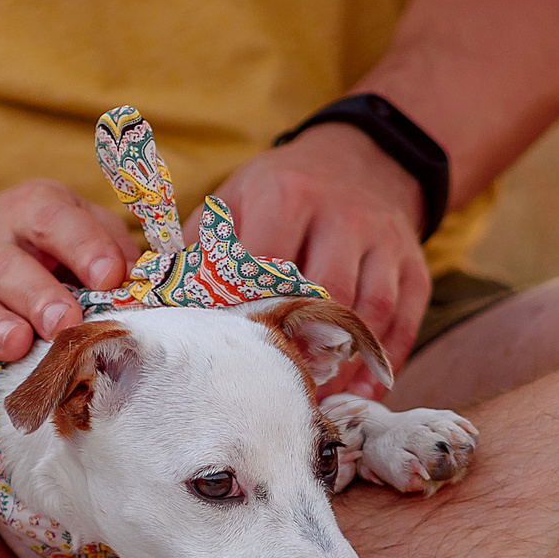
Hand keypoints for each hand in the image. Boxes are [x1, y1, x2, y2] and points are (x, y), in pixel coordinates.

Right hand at [0, 181, 140, 418]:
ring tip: (16, 348)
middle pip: (7, 268)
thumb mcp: (65, 223)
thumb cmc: (24, 246)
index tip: (109, 276)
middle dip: (37, 295)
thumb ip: (107, 244)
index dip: (83, 246)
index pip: (53, 221)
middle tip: (64, 323)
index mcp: (24, 214)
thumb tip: (146, 289)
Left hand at [208, 123, 430, 391]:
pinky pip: (403, 320)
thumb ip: (197, 248)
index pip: (260, 270)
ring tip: (313, 400)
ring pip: (366, 312)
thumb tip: (144, 302)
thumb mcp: (236, 199)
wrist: (365, 158)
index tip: (220, 356)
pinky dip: (384, 362)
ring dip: (341, 364)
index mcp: (286, 198)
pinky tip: (359, 392)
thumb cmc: (284, 192)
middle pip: (320, 295)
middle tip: (268, 388)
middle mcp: (341, 216)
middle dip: (295, 346)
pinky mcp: (414, 264)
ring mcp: (383, 241)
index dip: (240, 317)